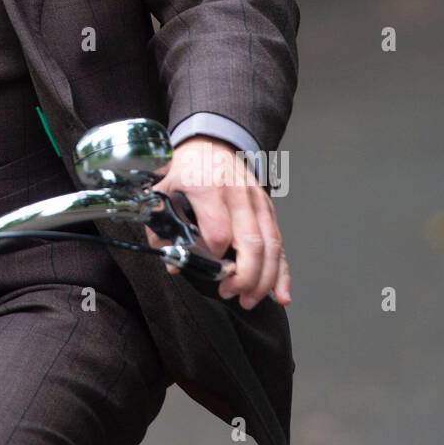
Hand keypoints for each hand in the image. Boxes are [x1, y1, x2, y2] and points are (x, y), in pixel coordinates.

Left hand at [143, 135, 290, 309]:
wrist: (211, 143)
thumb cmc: (186, 170)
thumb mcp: (164, 190)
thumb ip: (161, 225)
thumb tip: (172, 263)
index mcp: (207, 187)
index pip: (218, 231)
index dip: (213, 257)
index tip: (204, 268)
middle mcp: (237, 194)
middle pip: (251, 243)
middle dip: (244, 277)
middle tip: (229, 294)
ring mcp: (257, 201)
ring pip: (271, 246)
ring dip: (263, 280)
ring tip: (249, 301)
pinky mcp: (268, 209)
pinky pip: (279, 244)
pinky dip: (282, 272)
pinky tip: (282, 295)